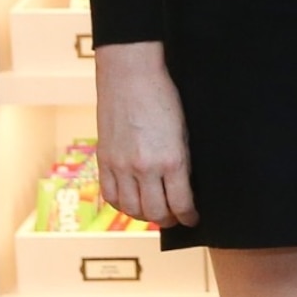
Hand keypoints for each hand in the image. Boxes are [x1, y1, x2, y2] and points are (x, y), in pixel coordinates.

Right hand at [93, 42, 198, 228]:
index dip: (188, 216)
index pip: (181, 203)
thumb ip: (181, 161)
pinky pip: (110, 196)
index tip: (192, 219)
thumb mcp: (184, 131)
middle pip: (155, 212)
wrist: (131, 77)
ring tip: (154, 213)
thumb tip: (184, 187)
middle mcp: (145, 168)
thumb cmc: (164, 98)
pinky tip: (131, 203)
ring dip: (145, 216)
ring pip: (131, 209)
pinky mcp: (104, 161)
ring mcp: (121, 166)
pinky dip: (122, 205)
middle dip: (169, 220)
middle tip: (175, 219)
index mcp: (172, 160)